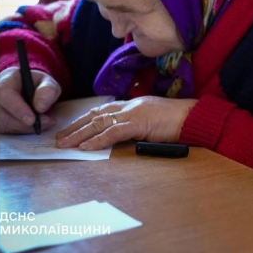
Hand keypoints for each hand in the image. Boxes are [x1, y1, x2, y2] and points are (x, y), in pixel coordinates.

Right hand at [0, 68, 60, 133]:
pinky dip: (22, 130)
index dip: (18, 109)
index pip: (5, 95)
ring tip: (44, 123)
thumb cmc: (35, 83)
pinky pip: (5, 131)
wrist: (27, 88)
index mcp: (5, 81)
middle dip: (23, 123)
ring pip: (3, 125)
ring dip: (25, 128)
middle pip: (1, 115)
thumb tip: (40, 106)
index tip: (32, 120)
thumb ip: (48, 90)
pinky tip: (34, 126)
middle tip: (45, 123)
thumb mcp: (47, 81)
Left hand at [55, 96, 197, 150]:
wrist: (193, 117)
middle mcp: (130, 106)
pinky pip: (113, 132)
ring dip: (79, 134)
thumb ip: (138, 126)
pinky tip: (85, 147)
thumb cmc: (178, 121)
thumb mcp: (154, 122)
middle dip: (76, 127)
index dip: (86, 119)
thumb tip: (123, 137)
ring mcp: (134, 113)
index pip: (104, 110)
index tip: (72, 129)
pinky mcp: (139, 123)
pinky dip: (97, 140)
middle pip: (96, 115)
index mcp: (134, 105)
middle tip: (59, 138)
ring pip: (99, 123)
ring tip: (64, 144)